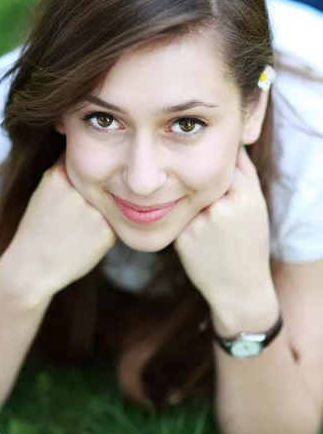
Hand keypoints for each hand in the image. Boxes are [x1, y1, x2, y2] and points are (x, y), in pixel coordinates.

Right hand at [9, 153, 116, 296]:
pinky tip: (84, 239)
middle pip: (98, 182)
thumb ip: (68, 172)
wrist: (33, 268)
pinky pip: (113, 221)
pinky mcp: (108, 232)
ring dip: (99, 210)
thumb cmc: (38, 227)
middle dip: (92, 193)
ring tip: (77, 227)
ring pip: (107, 202)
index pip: (83, 163)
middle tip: (73, 214)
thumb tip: (97, 161)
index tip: (73, 188)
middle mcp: (79, 191)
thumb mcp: (44, 189)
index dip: (82, 173)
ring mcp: (95, 212)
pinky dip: (103, 229)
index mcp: (59, 175)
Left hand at [173, 145, 270, 307]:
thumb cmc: (250, 243)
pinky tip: (196, 236)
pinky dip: (182, 219)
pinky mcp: (182, 237)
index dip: (216, 169)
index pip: (221, 164)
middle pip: (200, 178)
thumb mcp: (257, 207)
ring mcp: (199, 224)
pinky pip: (178, 215)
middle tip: (210, 204)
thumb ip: (244, 174)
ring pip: (186, 196)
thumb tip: (230, 145)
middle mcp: (220, 208)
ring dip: (189, 201)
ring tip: (207, 224)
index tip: (213, 175)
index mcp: (243, 197)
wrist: (238, 288)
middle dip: (199, 183)